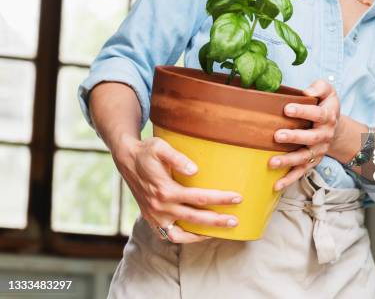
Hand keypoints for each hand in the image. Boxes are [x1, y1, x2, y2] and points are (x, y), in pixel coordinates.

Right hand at [114, 136, 242, 242]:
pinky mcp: (151, 219)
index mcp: (165, 190)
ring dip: (201, 236)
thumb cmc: (147, 151)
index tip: (237, 197)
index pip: (199, 198)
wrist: (127, 160)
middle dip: (217, 221)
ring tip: (219, 233)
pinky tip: (199, 233)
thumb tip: (195, 170)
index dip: (220, 199)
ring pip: (180, 235)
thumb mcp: (160, 147)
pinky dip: (185, 237)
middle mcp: (160, 207)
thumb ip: (177, 158)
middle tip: (234, 221)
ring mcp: (154, 216)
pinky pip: (169, 236)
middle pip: (194, 219)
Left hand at [269, 79, 340, 190]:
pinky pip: (301, 172)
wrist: (337, 129)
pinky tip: (276, 185)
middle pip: (310, 138)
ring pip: (304, 158)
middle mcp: (324, 135)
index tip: (287, 109)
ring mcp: (318, 151)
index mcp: (327, 117)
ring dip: (288, 160)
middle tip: (277, 135)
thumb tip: (307, 91)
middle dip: (294, 137)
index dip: (303, 111)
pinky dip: (289, 179)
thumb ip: (320, 87)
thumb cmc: (325, 106)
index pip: (317, 114)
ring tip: (272, 162)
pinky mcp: (312, 162)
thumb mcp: (328, 92)